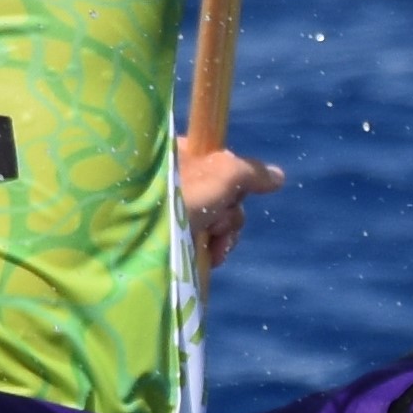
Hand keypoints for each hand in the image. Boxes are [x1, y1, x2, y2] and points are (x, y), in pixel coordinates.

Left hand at [178, 144, 287, 276]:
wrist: (133, 238)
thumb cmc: (179, 196)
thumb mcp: (223, 174)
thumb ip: (252, 173)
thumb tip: (279, 176)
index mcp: (178, 155)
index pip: (221, 164)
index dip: (231, 183)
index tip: (226, 194)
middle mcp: (173, 180)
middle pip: (223, 194)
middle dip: (226, 215)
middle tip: (213, 222)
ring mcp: (170, 210)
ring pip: (217, 220)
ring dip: (221, 235)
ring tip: (209, 246)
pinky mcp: (167, 237)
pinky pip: (203, 240)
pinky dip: (209, 249)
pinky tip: (207, 257)